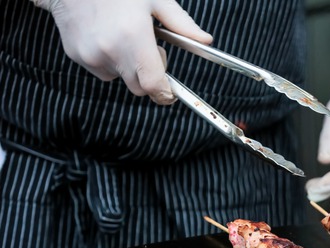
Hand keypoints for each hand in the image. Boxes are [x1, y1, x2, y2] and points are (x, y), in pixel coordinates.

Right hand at [32, 0, 211, 103]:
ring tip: (123, 36)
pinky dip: (109, 60)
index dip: (165, 94)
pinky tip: (106, 36)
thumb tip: (206, 41)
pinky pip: (101, 70)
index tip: (170, 94)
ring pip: (120, 78)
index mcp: (133, 37)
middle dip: (148, 76)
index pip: (152, 84)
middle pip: (138, 87)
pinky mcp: (76, 56)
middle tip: (148, 50)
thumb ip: (181, 24)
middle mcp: (110, 50)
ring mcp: (90, 55)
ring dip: (127, 66)